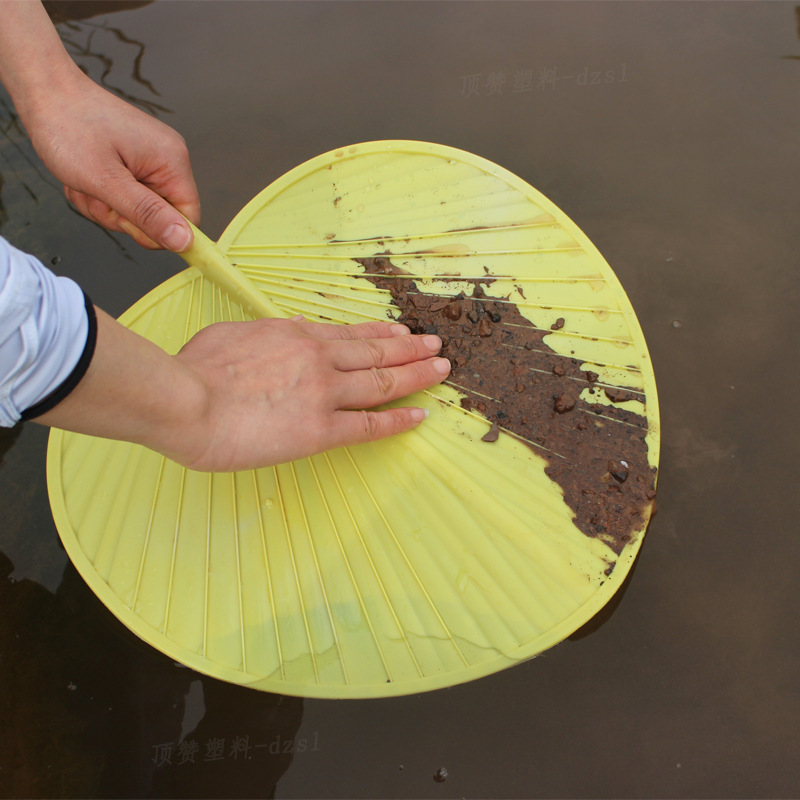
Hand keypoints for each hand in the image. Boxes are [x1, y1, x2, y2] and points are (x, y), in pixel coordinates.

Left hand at [21, 69, 199, 250]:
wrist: (44, 90)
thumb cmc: (69, 127)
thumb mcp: (106, 181)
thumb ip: (147, 214)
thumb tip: (184, 242)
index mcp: (172, 162)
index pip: (188, 218)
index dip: (160, 232)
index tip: (126, 224)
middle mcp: (168, 160)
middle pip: (160, 217)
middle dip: (123, 216)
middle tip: (97, 194)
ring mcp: (150, 159)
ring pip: (138, 210)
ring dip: (107, 206)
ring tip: (85, 181)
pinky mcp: (134, 160)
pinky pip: (126, 195)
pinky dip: (103, 194)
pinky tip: (86, 175)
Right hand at [167, 317, 450, 471]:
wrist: (183, 400)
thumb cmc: (195, 369)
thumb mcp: (233, 333)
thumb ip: (269, 331)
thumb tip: (295, 324)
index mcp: (295, 336)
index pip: (351, 335)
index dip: (381, 335)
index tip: (402, 334)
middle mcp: (318, 359)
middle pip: (377, 354)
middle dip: (411, 350)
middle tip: (436, 347)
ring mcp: (324, 394)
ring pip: (382, 383)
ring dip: (417, 376)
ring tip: (441, 371)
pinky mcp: (320, 430)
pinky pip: (370, 425)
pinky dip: (398, 420)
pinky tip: (419, 417)